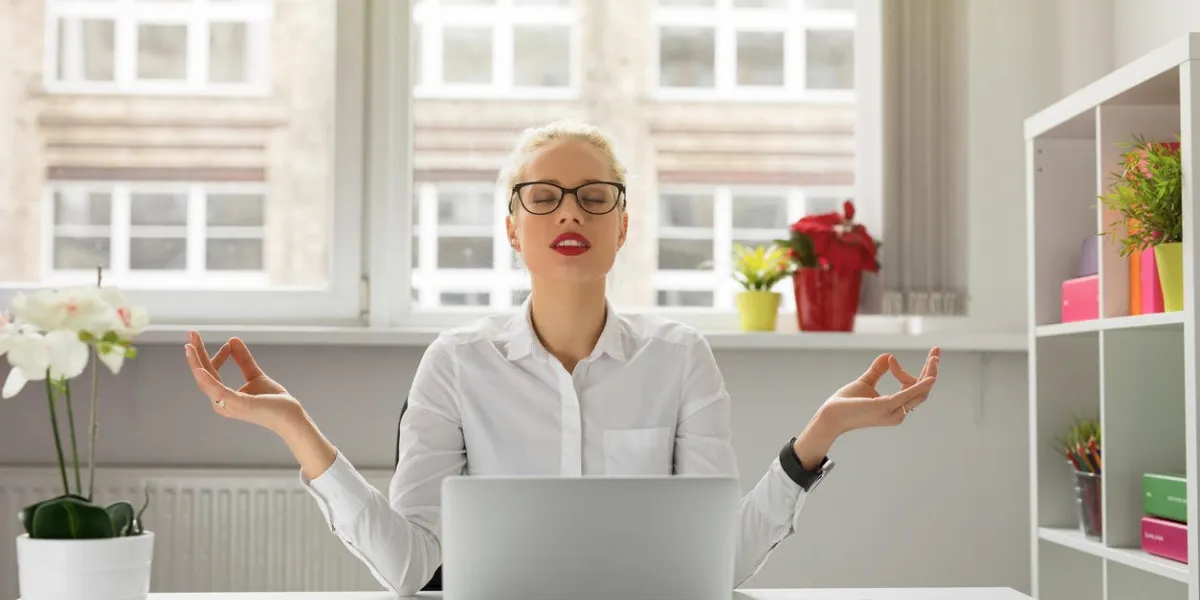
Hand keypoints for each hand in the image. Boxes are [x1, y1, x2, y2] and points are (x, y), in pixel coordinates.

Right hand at [184, 331, 302, 434]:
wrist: (291, 417)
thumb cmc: (273, 402)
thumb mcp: (255, 375)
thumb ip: (243, 360)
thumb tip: (232, 339)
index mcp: (224, 397)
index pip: (211, 373)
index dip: (216, 355)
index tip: (229, 344)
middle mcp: (222, 403)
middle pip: (203, 375)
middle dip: (196, 354)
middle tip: (191, 333)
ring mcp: (228, 405)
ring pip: (205, 381)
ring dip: (196, 362)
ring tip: (189, 345)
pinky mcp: (237, 404)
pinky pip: (218, 391)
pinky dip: (207, 380)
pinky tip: (200, 369)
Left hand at [819, 347, 940, 434]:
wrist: (830, 415)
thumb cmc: (846, 403)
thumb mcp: (865, 383)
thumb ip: (877, 371)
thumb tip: (888, 355)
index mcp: (895, 407)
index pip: (911, 388)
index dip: (903, 371)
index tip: (890, 360)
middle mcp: (898, 413)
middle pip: (923, 390)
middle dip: (932, 370)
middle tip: (936, 351)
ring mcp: (893, 411)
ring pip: (920, 392)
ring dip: (929, 372)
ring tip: (934, 356)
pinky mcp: (885, 406)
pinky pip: (907, 395)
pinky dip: (919, 386)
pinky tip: (930, 377)